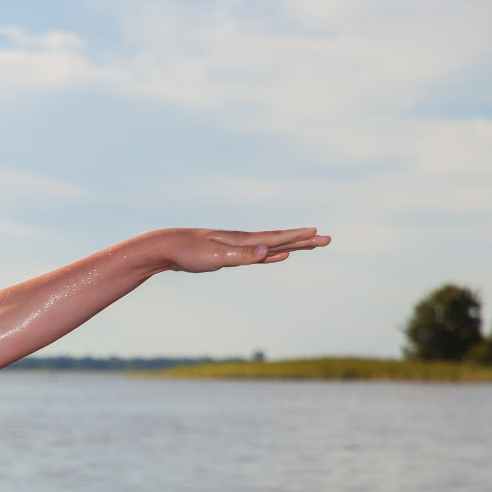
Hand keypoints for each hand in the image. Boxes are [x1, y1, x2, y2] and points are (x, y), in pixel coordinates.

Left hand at [156, 227, 330, 273]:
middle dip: (304, 241)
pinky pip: (257, 255)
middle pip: (280, 240)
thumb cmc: (188, 253)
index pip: (278, 238)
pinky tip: (277, 256)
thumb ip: (243, 255)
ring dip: (291, 245)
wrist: (165, 248)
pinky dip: (270, 255)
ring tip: (308, 244)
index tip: (319, 234)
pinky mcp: (227, 255)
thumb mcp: (216, 257)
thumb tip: (269, 251)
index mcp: (243, 240)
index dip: (299, 237)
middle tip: (326, 239)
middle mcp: (243, 241)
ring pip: (270, 246)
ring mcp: (236, 247)